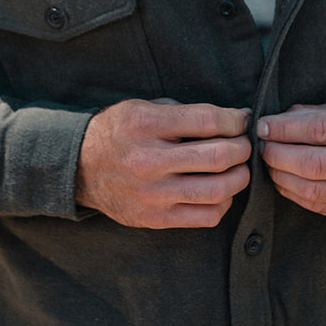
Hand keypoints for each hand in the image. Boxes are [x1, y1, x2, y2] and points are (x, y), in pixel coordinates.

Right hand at [76, 99, 251, 228]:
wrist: (80, 167)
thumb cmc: (118, 132)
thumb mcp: (143, 107)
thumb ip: (184, 113)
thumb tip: (232, 119)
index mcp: (146, 124)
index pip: (209, 121)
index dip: (236, 120)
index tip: (243, 120)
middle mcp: (149, 160)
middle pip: (219, 156)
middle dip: (243, 148)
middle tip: (245, 144)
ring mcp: (153, 194)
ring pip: (218, 190)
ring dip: (239, 177)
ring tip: (238, 168)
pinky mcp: (155, 219)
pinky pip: (206, 216)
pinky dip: (224, 202)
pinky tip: (221, 190)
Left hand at [257, 102, 325, 228]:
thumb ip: (321, 113)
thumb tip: (278, 119)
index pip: (320, 129)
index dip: (284, 129)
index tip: (263, 125)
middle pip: (314, 164)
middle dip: (278, 155)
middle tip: (261, 147)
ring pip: (314, 190)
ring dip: (282, 177)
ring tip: (269, 164)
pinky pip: (321, 207)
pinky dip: (296, 194)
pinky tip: (286, 181)